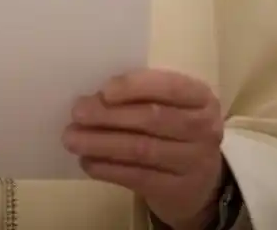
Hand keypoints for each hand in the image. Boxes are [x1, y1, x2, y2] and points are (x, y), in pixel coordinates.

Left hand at [63, 69, 224, 229]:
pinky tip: (88, 162)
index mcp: (201, 97)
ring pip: (142, 149)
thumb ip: (141, 95)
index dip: (136, 87)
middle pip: (152, 118)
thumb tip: (93, 97)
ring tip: (72, 138)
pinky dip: (108, 169)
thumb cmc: (174, 127)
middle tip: (78, 112)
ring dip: (102, 143)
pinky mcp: (177, 190)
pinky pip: (137, 177)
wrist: (199, 181)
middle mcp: (204, 128)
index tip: (104, 90)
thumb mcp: (169, 105)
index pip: (170, 87)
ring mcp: (194, 162)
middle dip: (110, 114)